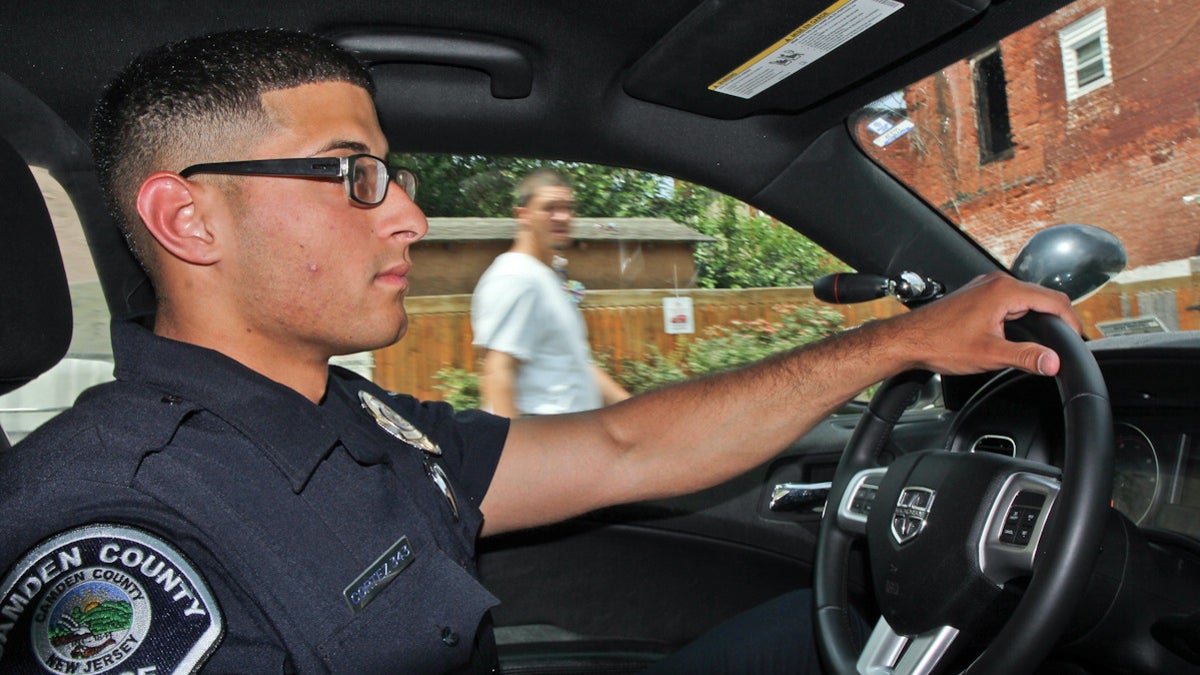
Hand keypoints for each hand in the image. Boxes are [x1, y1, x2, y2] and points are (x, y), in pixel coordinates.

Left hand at [898, 272, 1080, 376]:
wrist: (908, 340)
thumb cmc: (939, 343)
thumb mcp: (990, 354)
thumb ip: (1026, 357)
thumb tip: (1054, 362)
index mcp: (1004, 290)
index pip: (1055, 300)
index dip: (1072, 321)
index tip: (1079, 339)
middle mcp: (997, 282)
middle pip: (1043, 297)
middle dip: (1058, 320)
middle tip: (1066, 344)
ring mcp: (986, 287)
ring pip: (1027, 300)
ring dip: (1039, 319)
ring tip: (1047, 342)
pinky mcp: (979, 295)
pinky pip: (1011, 302)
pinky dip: (1022, 316)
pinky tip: (1020, 334)